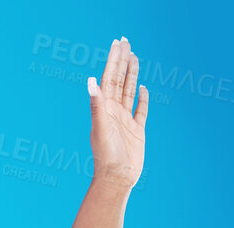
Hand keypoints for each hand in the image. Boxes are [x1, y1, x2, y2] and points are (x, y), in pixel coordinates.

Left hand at [88, 37, 147, 187]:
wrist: (116, 179)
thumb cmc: (106, 155)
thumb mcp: (100, 127)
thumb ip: (96, 104)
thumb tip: (90, 82)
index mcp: (104, 109)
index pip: (109, 78)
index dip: (113, 60)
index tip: (118, 42)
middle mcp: (114, 112)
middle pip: (119, 80)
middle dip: (122, 61)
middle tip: (125, 41)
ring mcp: (125, 121)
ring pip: (129, 91)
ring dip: (131, 74)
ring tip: (133, 56)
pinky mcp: (137, 130)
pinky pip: (140, 110)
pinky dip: (142, 98)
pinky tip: (143, 88)